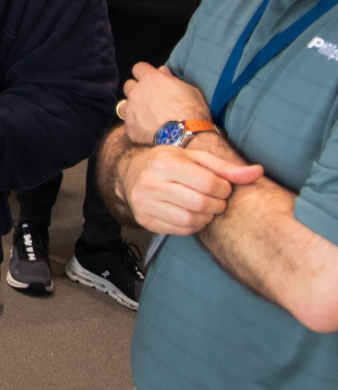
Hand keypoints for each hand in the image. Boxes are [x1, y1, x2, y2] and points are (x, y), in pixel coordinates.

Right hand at [120, 144, 262, 235]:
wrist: (130, 173)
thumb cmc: (169, 163)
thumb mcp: (195, 158)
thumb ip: (226, 168)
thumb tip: (258, 172)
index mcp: (164, 163)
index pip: (209, 184)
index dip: (224, 189)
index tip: (222, 187)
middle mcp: (151, 183)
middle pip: (201, 204)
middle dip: (216, 204)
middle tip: (215, 199)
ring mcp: (145, 203)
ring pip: (192, 220)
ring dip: (206, 217)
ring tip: (204, 207)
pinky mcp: (144, 220)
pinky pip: (180, 230)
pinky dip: (193, 225)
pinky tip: (191, 213)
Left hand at [121, 63, 210, 145]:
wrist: (185, 137)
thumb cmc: (192, 112)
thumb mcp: (189, 90)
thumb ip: (171, 79)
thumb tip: (162, 71)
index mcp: (151, 79)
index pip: (139, 68)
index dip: (144, 73)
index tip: (150, 80)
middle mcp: (136, 92)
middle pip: (129, 85)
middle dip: (137, 90)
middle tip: (150, 99)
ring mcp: (130, 110)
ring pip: (123, 104)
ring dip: (132, 107)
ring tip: (145, 115)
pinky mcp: (129, 127)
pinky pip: (128, 123)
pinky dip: (135, 125)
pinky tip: (147, 130)